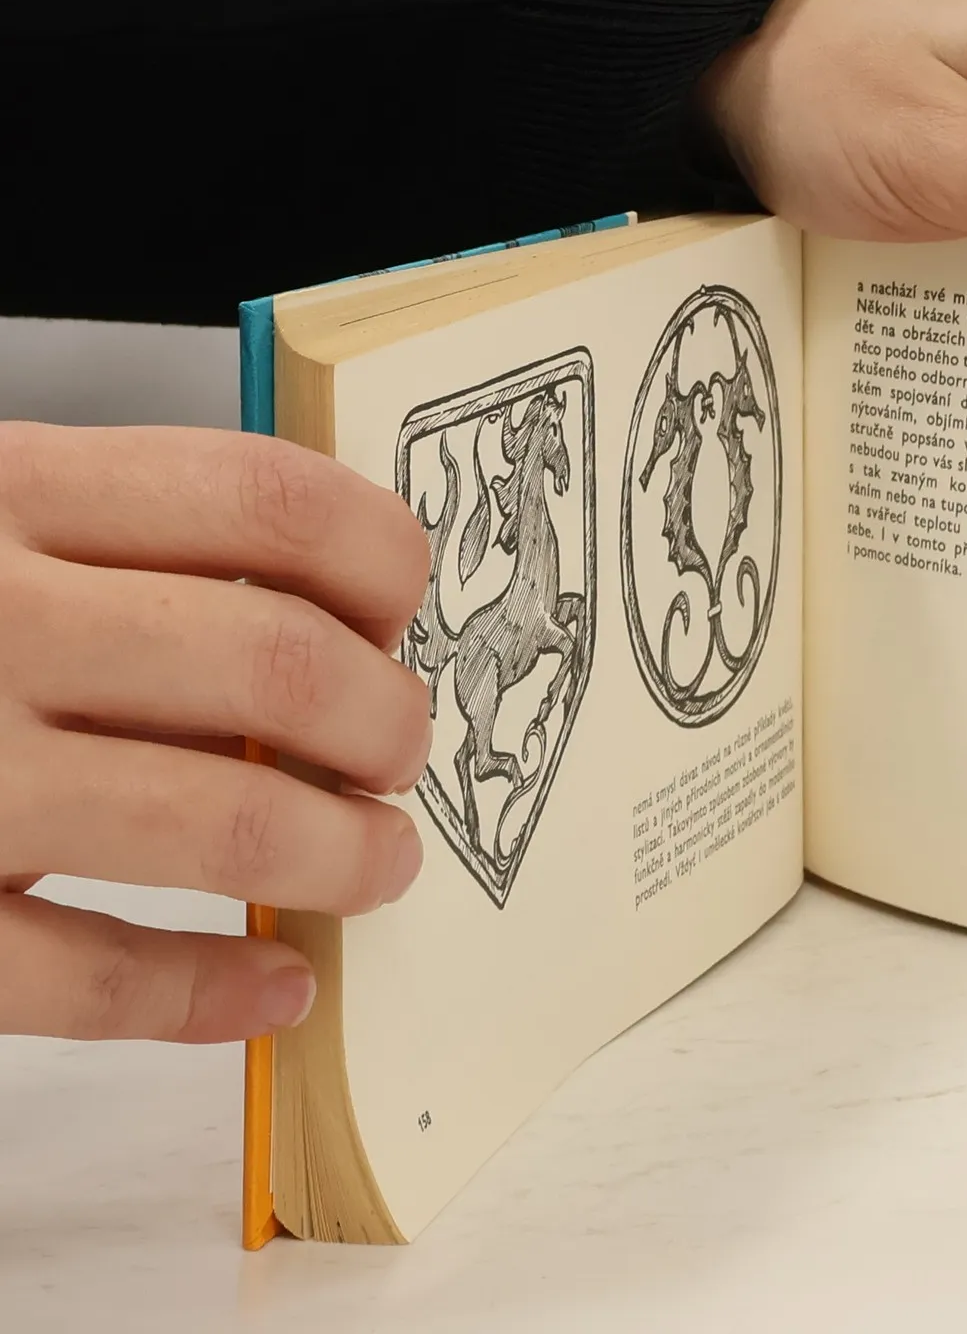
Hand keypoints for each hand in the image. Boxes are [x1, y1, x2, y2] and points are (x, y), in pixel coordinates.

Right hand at [0, 424, 430, 1042]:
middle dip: (385, 723)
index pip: (270, 500)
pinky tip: (271, 989)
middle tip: (399, 753)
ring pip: (216, 826)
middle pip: (275, 663)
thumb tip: (338, 615)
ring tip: (377, 864)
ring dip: (340, 857)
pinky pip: (83, 979)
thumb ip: (124, 541)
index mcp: (9, 493)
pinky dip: (206, 997)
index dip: (380, 558)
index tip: (403, 608)